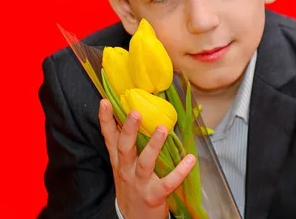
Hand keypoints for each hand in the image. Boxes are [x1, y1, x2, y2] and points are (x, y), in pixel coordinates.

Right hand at [99, 99, 195, 218]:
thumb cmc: (132, 187)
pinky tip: (190, 159)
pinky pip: (168, 182)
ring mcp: (140, 183)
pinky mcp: (155, 195)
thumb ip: (127, 146)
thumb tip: (132, 117)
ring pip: (145, 163)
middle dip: (129, 130)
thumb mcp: (124, 167)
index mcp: (119, 162)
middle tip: (135, 111)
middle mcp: (126, 171)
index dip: (106, 120)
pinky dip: (180, 171)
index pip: (110, 138)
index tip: (104, 101)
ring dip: (153, 145)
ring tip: (162, 129)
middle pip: (124, 148)